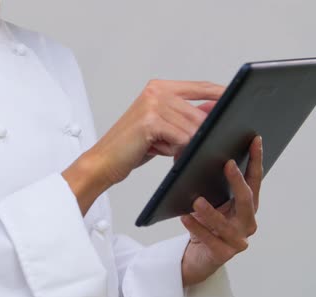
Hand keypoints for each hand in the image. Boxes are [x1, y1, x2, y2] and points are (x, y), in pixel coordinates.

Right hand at [62, 80, 223, 214]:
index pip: (200, 87)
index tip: (241, 101)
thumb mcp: (162, 129)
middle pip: (200, 112)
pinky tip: (161, 152)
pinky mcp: (150, 121)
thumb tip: (215, 111)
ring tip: (163, 149)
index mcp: (159, 87)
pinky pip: (182, 138)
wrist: (102, 161)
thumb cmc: (131, 147)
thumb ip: (185, 117)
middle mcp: (156, 91)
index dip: (221, 94)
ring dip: (185, 144)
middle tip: (185, 147)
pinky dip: (177, 149)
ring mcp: (153, 104)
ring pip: (192, 127)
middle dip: (200, 134)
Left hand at [181, 136, 262, 285]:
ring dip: (211, 212)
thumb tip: (190, 151)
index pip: (254, 180)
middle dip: (238, 181)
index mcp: (246, 206)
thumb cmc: (204, 225)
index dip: (256, 160)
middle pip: (247, 200)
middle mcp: (247, 222)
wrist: (197, 256)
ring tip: (197, 201)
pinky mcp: (223, 254)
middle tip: (227, 164)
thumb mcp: (206, 200)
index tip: (254, 141)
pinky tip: (185, 218)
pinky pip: (210, 240)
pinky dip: (197, 228)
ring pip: (226, 224)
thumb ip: (203, 180)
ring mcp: (238, 240)